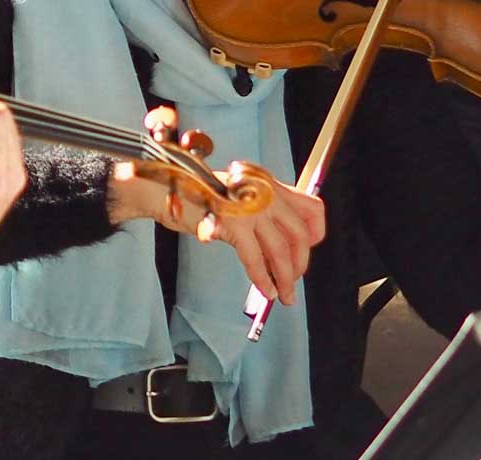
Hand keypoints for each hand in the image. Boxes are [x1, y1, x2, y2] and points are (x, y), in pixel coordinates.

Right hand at [117, 165, 326, 307]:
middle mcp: (265, 194)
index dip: (315, 234)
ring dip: (285, 279)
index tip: (306, 250)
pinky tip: (265, 290)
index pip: (312, 209)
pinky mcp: (233, 224)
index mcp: (269, 184)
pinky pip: (255, 259)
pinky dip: (262, 279)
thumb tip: (281, 242)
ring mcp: (250, 208)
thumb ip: (261, 207)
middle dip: (299, 264)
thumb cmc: (196, 193)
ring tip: (284, 295)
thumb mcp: (237, 192)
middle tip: (292, 280)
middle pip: (299, 236)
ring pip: (280, 251)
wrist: (165, 187)